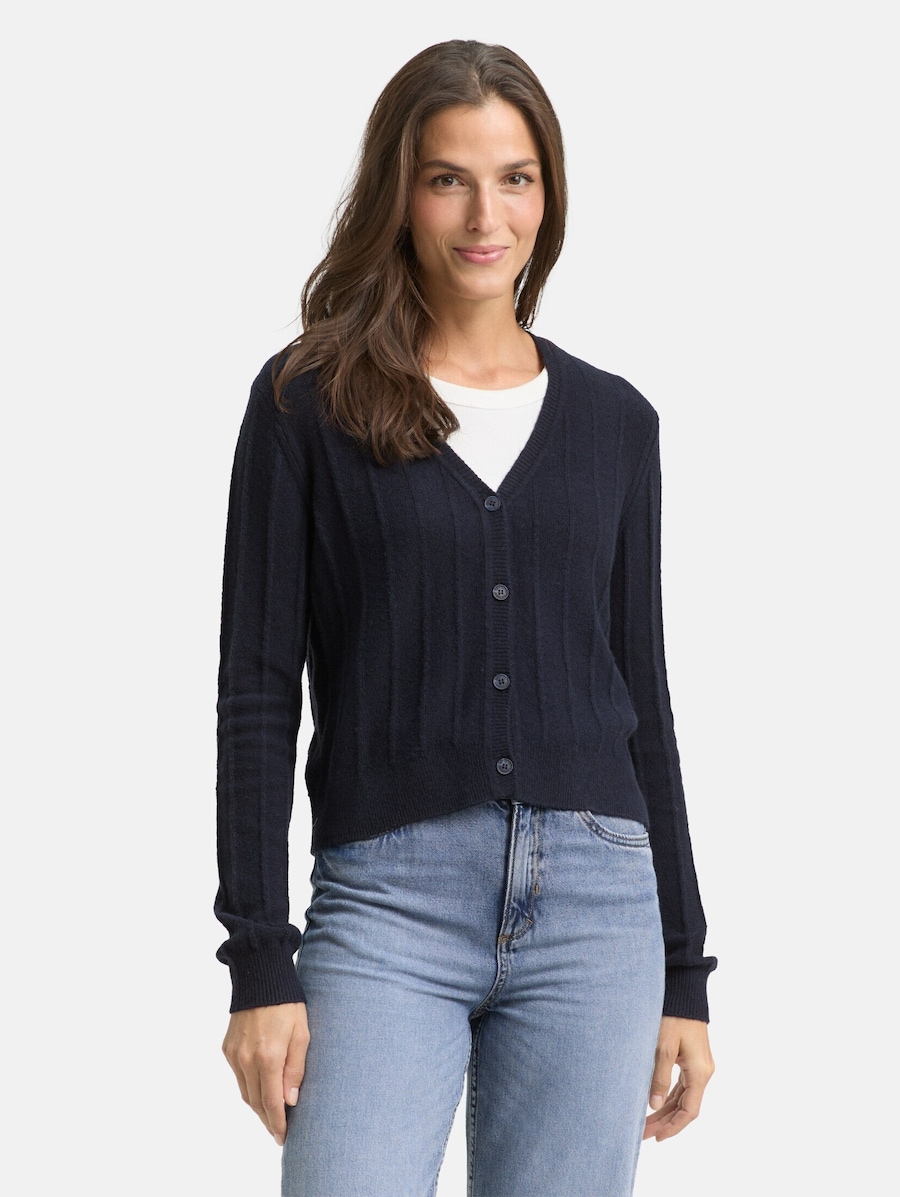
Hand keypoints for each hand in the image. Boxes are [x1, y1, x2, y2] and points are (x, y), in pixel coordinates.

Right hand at [222, 1002, 309, 1145]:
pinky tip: (260, 1090)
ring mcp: (234, 1055)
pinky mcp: (227, 1049)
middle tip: (279, 1132)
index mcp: (268, 1057)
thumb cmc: (287, 1004)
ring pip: (245, 1092)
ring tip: (272, 1115)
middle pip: (256, 1102)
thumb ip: (295, 1070)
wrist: (260, 977)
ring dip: (258, 1106)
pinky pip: (238, 1077)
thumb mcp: (302, 1034)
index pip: (271, 1103)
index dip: (277, 1124)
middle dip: (268, 1120)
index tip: (283, 1137)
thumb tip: (290, 1101)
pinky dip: (249, 1088)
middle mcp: (246, 1060)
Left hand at [643, 1015, 713, 1141]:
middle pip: (684, 1106)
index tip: (657, 1138)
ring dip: (664, 1110)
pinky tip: (654, 1104)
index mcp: (700, 1073)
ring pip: (682, 1097)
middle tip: (641, 1133)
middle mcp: (703, 1072)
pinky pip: (681, 1085)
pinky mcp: (691, 1059)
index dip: (673, 1127)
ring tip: (644, 1123)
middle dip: (664, 1122)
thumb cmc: (674, 1016)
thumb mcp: (663, 1047)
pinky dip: (667, 1096)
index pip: (689, 1111)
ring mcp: (698, 1066)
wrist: (684, 992)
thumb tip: (653, 1106)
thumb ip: (659, 1077)